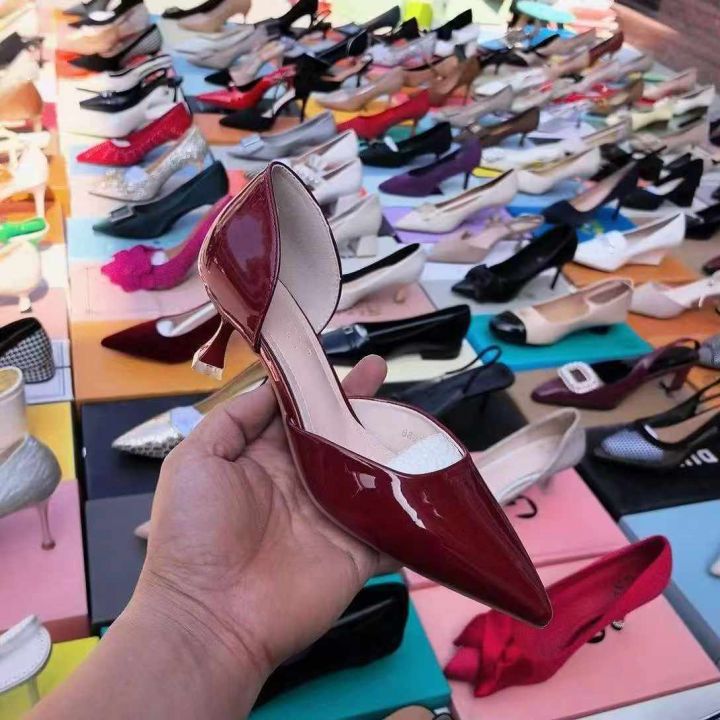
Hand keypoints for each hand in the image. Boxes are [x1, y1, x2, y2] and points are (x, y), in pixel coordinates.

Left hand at [133, 355, 389, 687]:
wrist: (210, 617)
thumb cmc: (194, 534)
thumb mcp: (195, 460)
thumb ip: (233, 420)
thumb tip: (272, 388)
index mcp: (264, 460)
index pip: (298, 415)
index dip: (317, 389)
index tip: (336, 362)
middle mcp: (302, 482)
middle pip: (338, 436)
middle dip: (360, 404)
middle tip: (382, 371)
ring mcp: (332, 517)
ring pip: (370, 473)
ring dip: (392, 446)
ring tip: (415, 414)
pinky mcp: (357, 550)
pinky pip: (392, 525)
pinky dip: (416, 510)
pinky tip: (438, 481)